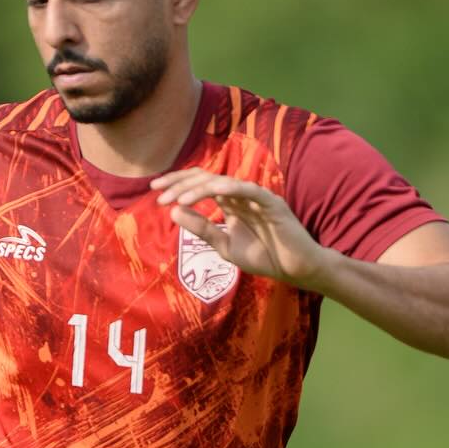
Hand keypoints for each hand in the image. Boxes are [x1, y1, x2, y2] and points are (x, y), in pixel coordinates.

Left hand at [150, 170, 332, 288]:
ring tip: (177, 199)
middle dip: (180, 183)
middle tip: (157, 193)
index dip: (178, 184)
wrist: (294, 269)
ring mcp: (255, 196)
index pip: (200, 184)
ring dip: (198, 188)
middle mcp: (240, 195)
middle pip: (206, 178)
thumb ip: (201, 228)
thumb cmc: (263, 256)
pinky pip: (248, 189)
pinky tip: (211, 191)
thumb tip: (173, 211)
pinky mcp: (271, 202)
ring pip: (223, 182)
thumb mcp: (223, 245)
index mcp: (229, 202)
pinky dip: (229, 187)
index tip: (154, 192)